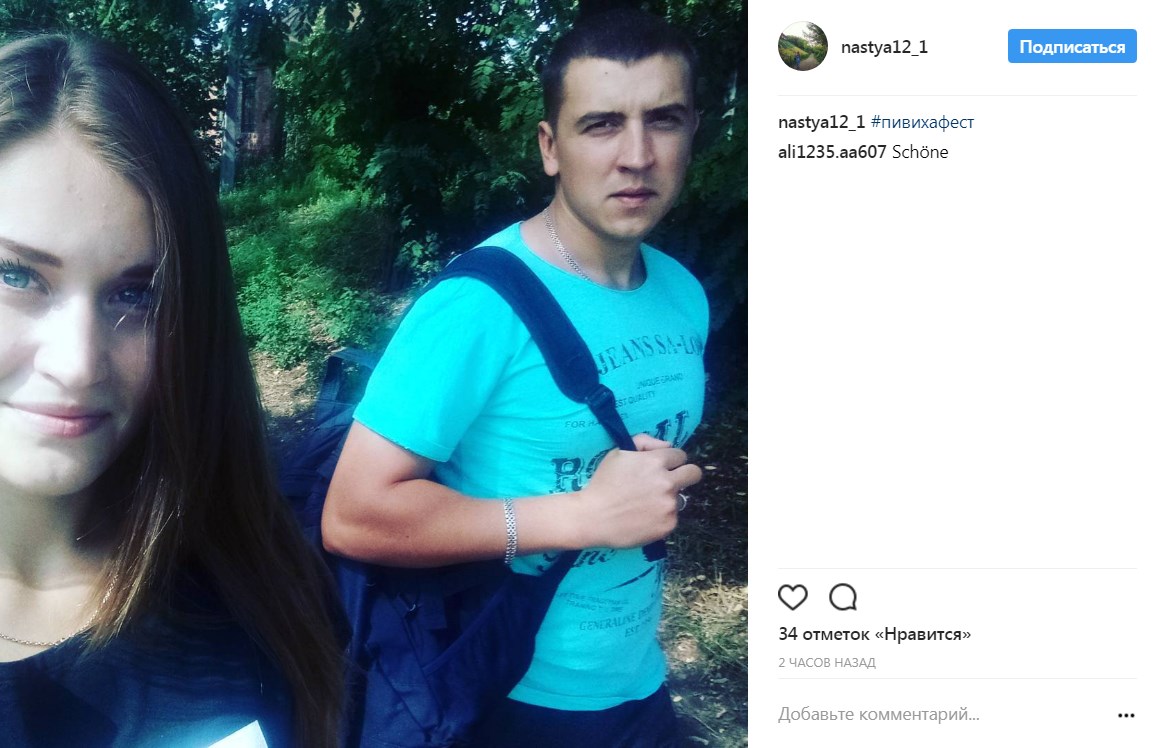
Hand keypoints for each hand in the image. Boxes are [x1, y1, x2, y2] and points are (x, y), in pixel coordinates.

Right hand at [574, 433, 701, 548]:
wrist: (592, 518)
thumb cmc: (602, 483)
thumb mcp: (618, 453)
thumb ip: (644, 442)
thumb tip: (666, 446)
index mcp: (656, 462)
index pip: (680, 455)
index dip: (671, 461)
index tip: (662, 468)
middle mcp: (668, 482)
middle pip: (694, 474)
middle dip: (685, 474)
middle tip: (670, 482)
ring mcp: (670, 505)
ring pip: (680, 497)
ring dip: (667, 498)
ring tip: (645, 505)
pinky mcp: (668, 525)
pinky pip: (672, 517)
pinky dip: (661, 518)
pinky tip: (643, 519)